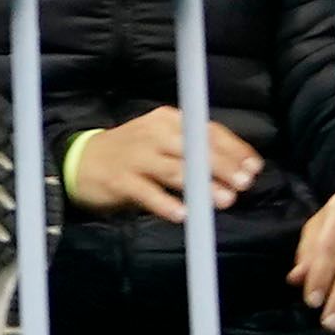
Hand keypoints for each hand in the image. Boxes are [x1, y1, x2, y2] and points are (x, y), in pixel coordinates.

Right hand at [59, 104, 263, 223]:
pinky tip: (183, 215)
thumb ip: (193, 151)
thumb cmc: (132, 154)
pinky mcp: (120, 179)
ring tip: (224, 201)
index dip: (233, 149)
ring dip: (202, 186)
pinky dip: (166, 203)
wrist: (80, 161)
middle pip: (193, 148)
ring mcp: (135, 156)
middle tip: (244, 184)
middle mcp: (152, 133)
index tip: (253, 167)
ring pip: (175, 170)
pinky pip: (147, 192)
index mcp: (167, 120)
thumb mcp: (161, 142)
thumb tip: (237, 169)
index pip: (206, 130)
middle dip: (222, 166)